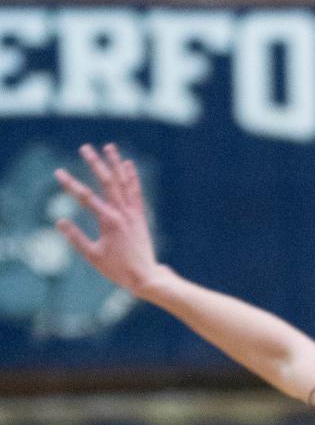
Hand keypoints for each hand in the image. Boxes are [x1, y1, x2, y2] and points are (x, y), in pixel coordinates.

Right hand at [53, 143, 160, 294]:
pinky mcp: (140, 216)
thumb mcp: (93, 256)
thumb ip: (76, 238)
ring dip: (115, 164)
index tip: (58, 172)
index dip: (70, 184)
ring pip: (124, 182)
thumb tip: (59, 222)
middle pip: (107, 182)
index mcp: (108, 222)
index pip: (85, 197)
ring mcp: (133, 213)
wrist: (146, 277)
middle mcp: (122, 213)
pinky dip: (132, 177)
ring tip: (108, 147)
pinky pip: (135, 192)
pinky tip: (128, 164)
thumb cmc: (118, 269)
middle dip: (95, 163)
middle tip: (84, 147)